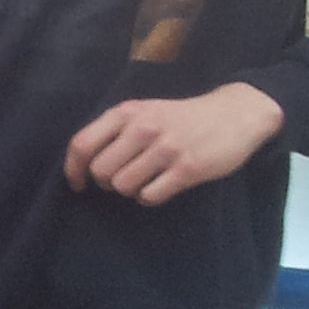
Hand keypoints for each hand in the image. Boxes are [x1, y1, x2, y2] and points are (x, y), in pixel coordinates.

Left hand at [64, 82, 283, 205]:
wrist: (234, 114)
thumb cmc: (181, 117)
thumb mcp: (145, 111)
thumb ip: (115, 130)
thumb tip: (82, 162)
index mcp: (127, 112)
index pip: (82, 144)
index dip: (73, 170)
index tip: (78, 184)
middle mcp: (143, 128)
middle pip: (100, 171)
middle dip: (107, 182)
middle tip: (123, 177)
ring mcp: (166, 148)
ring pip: (123, 186)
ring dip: (130, 190)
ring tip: (145, 180)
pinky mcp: (187, 168)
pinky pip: (149, 196)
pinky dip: (149, 197)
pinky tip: (160, 187)